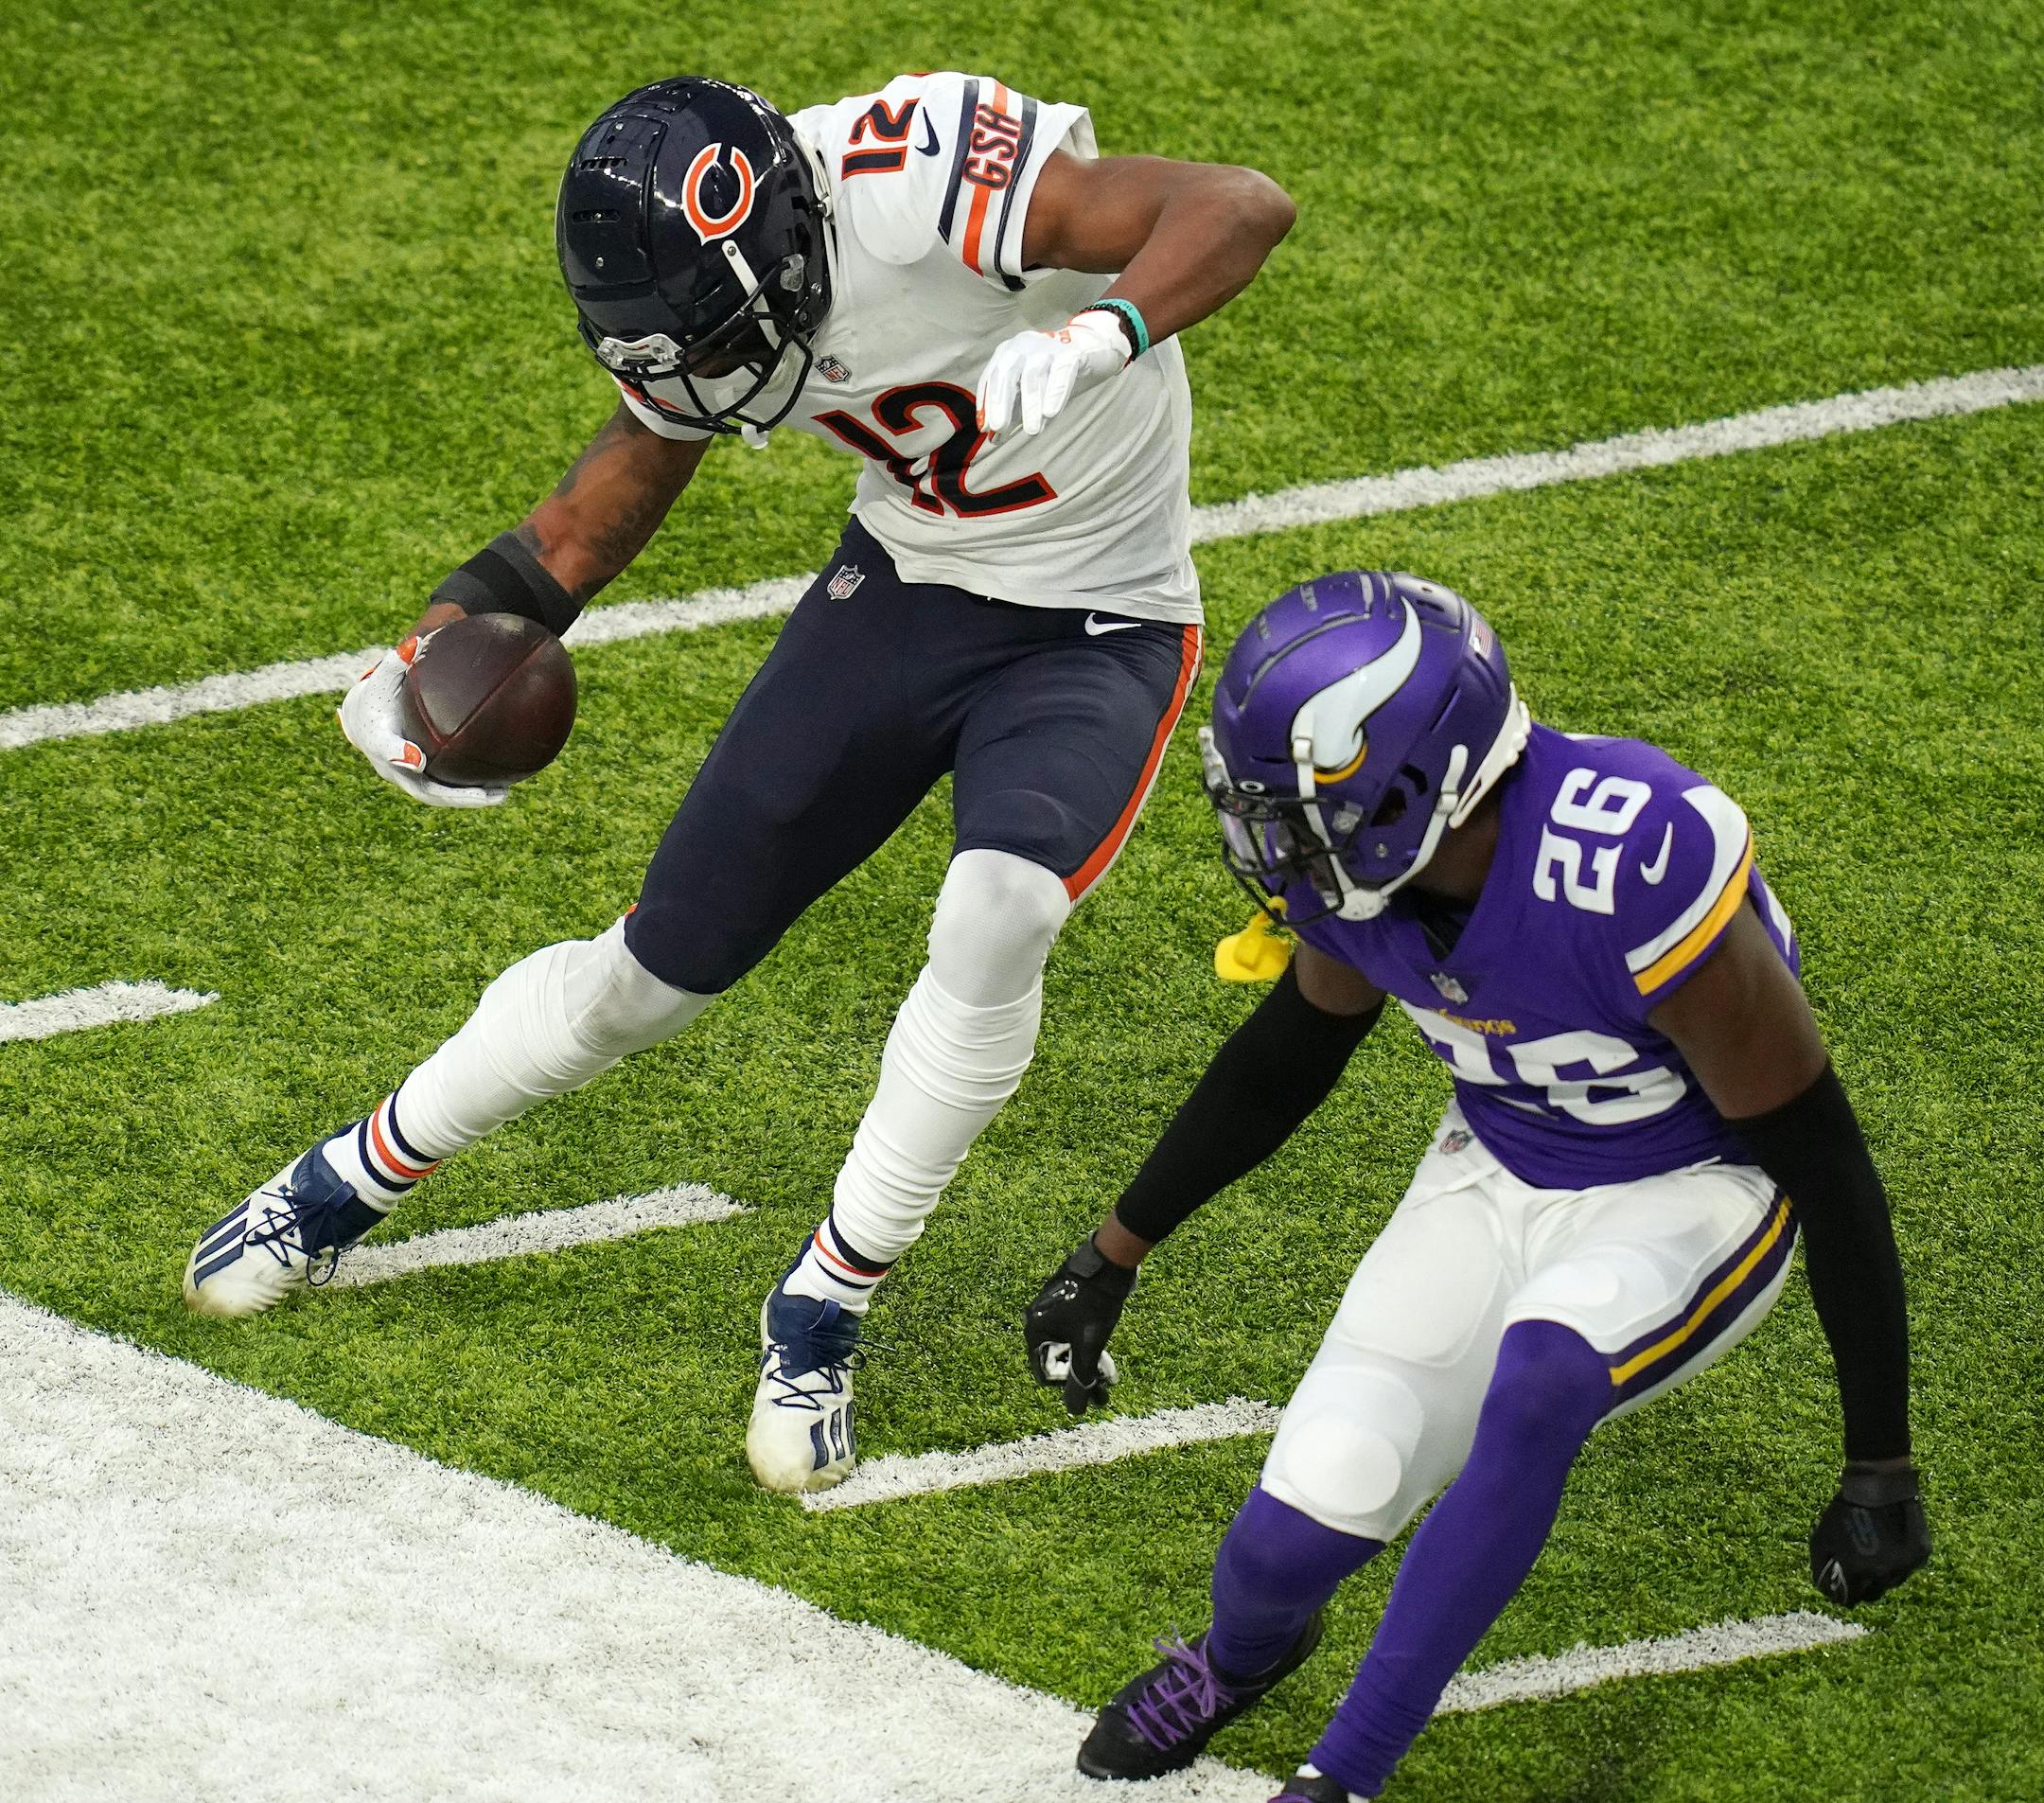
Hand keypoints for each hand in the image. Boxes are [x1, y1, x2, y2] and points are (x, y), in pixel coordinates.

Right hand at [337, 633, 508, 808]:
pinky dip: (471, 792)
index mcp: (376, 739)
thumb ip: (396, 663)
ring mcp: (407, 779)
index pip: (385, 749)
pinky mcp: (421, 782)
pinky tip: (502, 786)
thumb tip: (415, 643)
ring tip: (502, 794)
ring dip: (469, 799)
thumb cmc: (378, 695)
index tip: (417, 759)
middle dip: (452, 795)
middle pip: (421, 788)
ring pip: (438, 795)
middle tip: (483, 794)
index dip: (398, 755)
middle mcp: (391, 768)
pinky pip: (447, 791)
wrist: (364, 720)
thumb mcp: (383, 678)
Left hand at [975, 309, 1131, 437]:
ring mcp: (1047, 346)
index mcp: (1009, 353)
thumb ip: (1013, 413)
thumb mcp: (1031, 394)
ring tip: (1032, 431)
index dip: (986, 403)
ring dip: (1031, 406)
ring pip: (1033, 376)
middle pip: (1006, 373)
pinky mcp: (1071, 352)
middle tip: (1000, 427)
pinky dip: (1055, 393)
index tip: (985, 428)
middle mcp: (1024, 345)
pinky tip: (1051, 413)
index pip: (991, 377)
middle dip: (1000, 402)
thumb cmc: (1055, 375)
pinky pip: (1061, 373)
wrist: (1093, 349)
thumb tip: (994, 439)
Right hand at [1024, 1236, 1135, 1414]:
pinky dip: (1085, 1345)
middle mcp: (1038, 1320)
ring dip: (1085, 1362)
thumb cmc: (1095, 1303)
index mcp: (1035, 1329)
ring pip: (1066, 1346)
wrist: (1109, 1262)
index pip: (1044, 1372)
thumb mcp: (1089, 1346)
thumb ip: (1081, 1379)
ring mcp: (1051, 1309)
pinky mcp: (1065, 1302)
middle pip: (1057, 1360)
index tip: (1089, 1391)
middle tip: (1103, 1388)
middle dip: (1080, 1376)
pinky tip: (1103, 1352)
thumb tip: (1075, 1411)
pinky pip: (1071, 1332)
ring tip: (1108, 1374)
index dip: (1066, 1387)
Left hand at [1810, 1462, 1929, 1604]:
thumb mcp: (1822, 1536)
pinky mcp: (1920, 1556)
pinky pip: (1907, 1568)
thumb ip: (1821, 1565)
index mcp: (1858, 1571)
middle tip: (1856, 1575)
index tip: (1839, 1591)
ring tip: (1873, 1554)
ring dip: (1880, 1574)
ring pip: (1890, 1582)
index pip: (1849, 1599)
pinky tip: (1889, 1545)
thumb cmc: (1845, 1510)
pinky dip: (1897, 1561)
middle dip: (1862, 1588)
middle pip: (1872, 1595)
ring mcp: (1905, 1567)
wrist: (1878, 1486)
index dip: (1841, 1596)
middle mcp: (1883, 1575)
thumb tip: (1825, 1587)